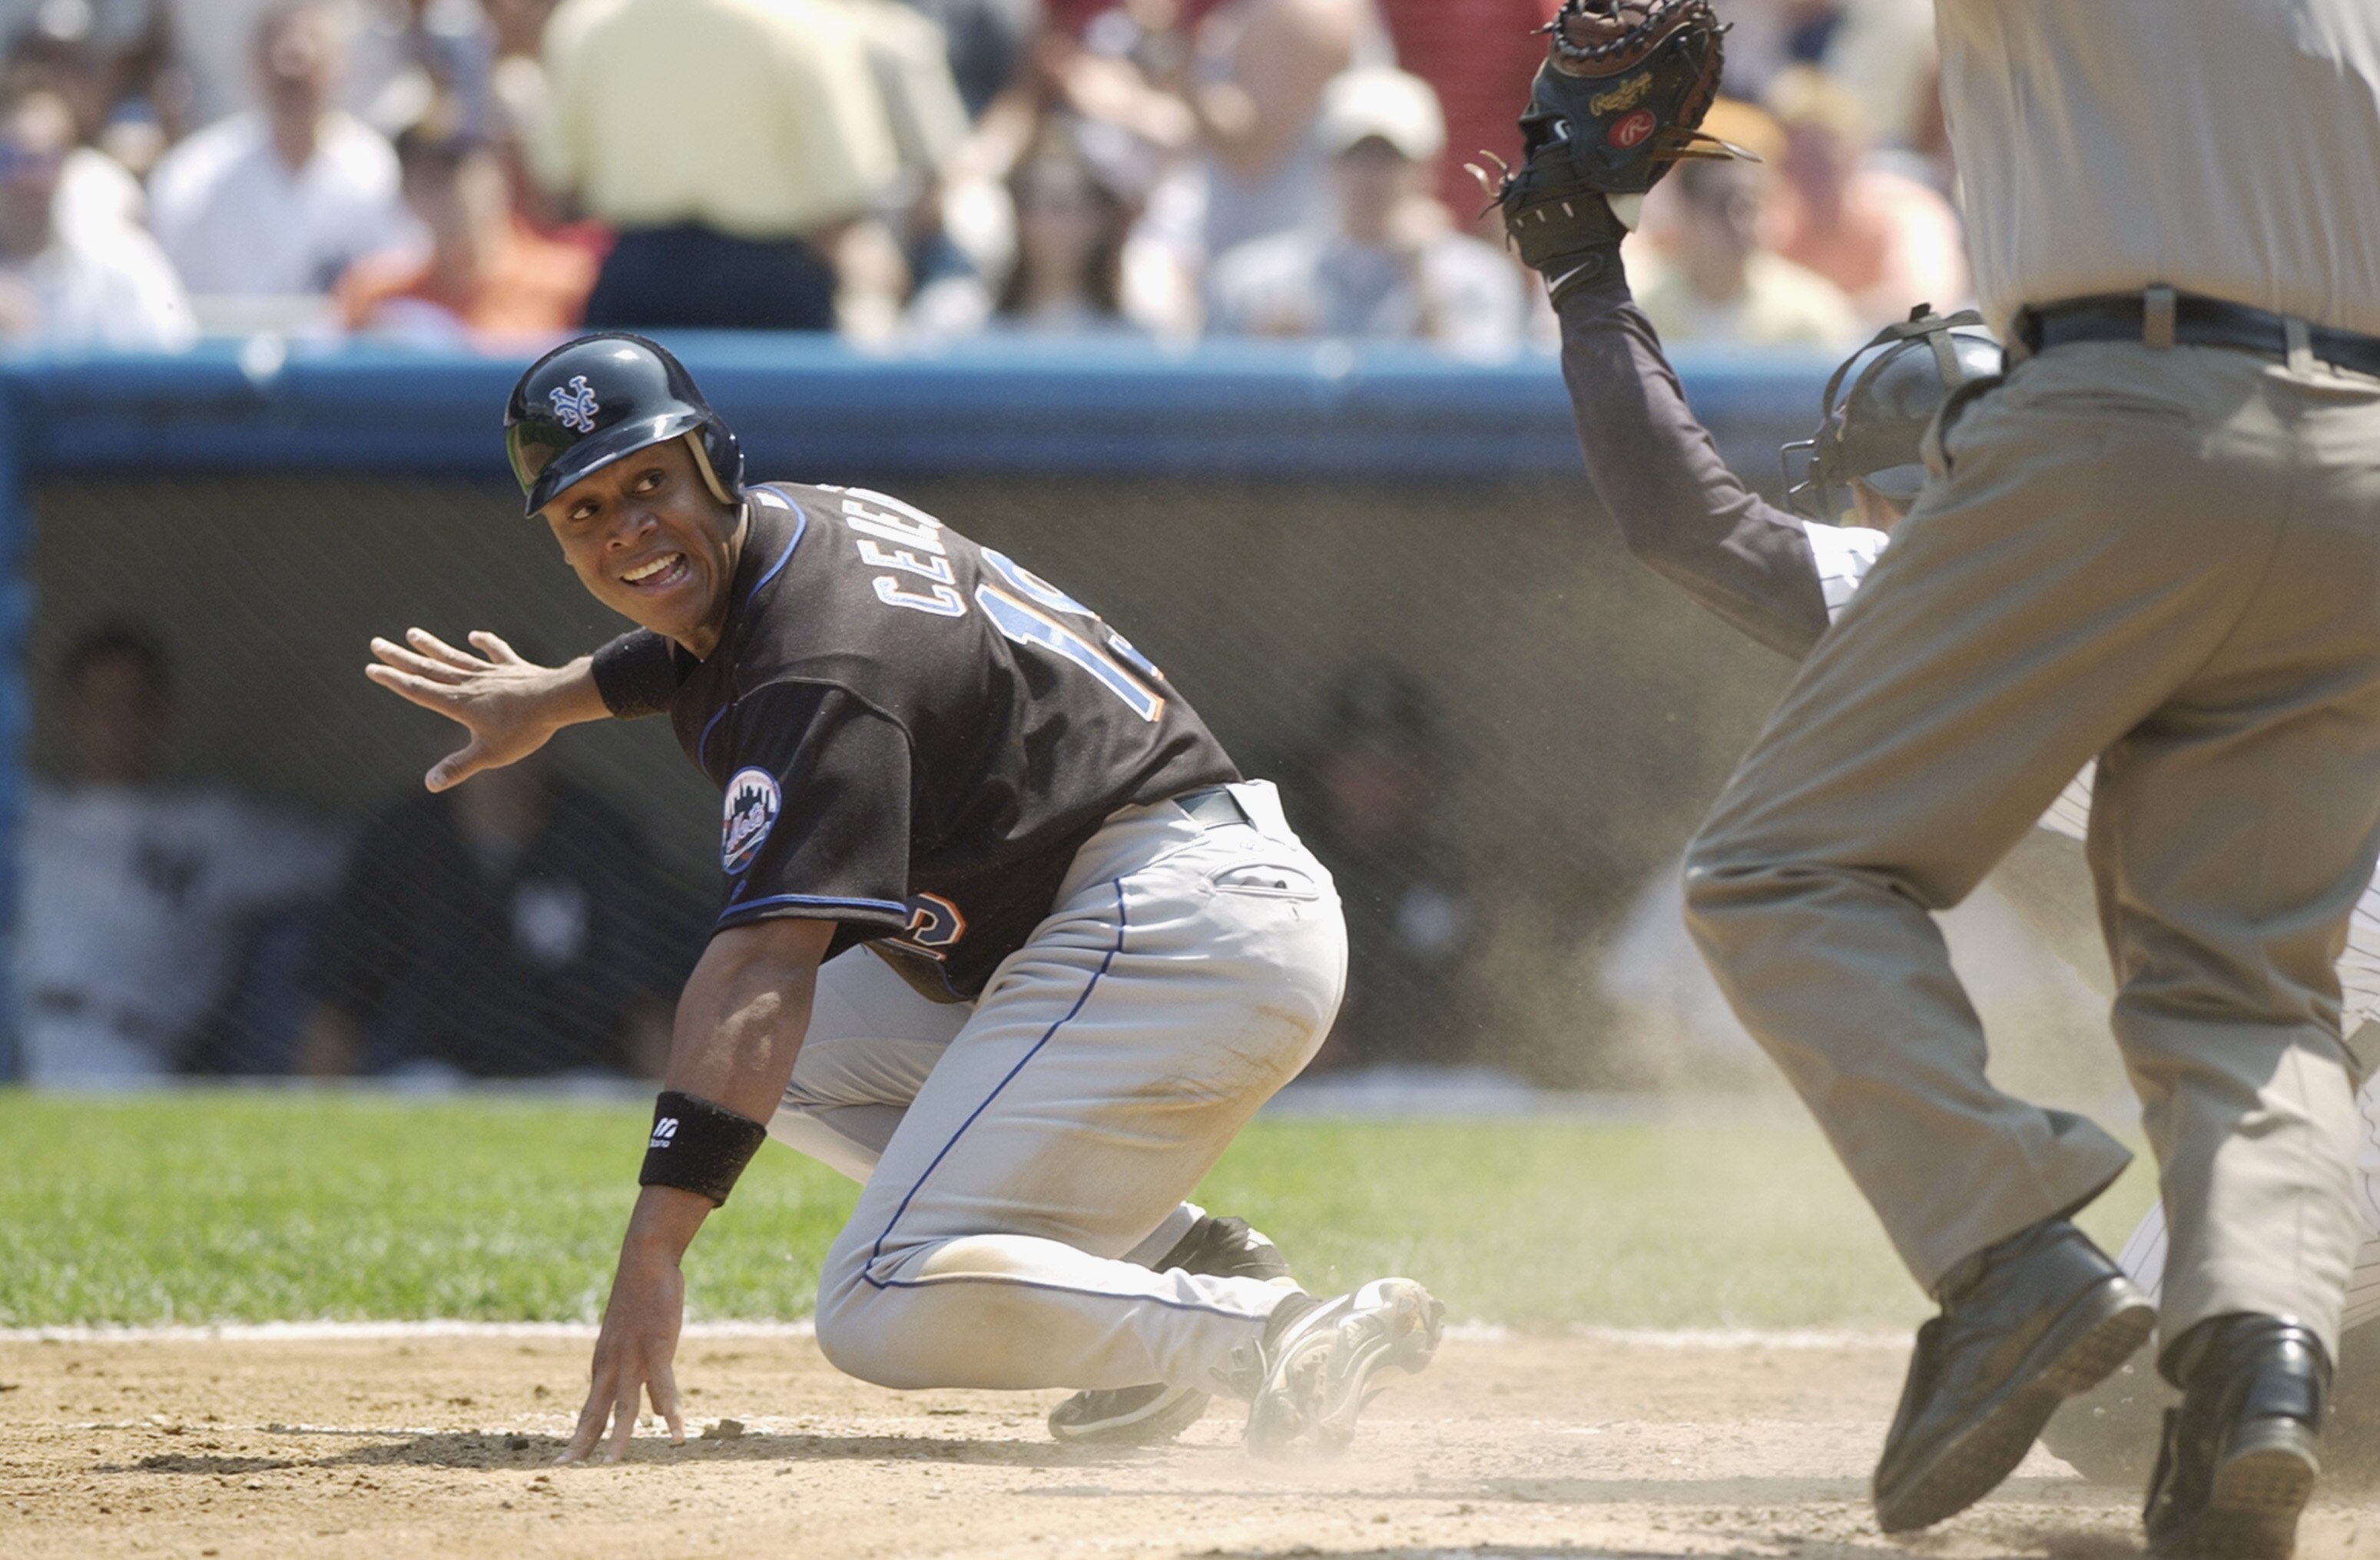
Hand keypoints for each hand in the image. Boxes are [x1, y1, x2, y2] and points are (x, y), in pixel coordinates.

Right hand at [364, 628, 604, 791]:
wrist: (558, 701)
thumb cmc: (524, 730)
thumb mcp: (489, 755)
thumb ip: (458, 768)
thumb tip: (429, 784)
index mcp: (458, 703)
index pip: (418, 690)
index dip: (393, 680)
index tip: (372, 668)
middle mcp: (470, 683)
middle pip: (429, 669)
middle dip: (401, 658)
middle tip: (376, 643)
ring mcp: (491, 673)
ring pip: (456, 657)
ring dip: (433, 646)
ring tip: (411, 633)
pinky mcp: (513, 668)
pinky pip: (496, 653)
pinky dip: (485, 643)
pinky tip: (473, 636)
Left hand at [558, 1235, 689, 1464]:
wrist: (644, 1263)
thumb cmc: (641, 1299)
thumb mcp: (633, 1340)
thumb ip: (639, 1375)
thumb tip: (651, 1412)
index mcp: (604, 1364)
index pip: (589, 1409)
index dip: (579, 1436)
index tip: (565, 1462)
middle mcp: (611, 1365)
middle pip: (595, 1413)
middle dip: (582, 1444)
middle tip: (568, 1472)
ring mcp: (632, 1359)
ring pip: (623, 1407)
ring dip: (618, 1437)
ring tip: (611, 1464)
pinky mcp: (656, 1348)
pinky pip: (663, 1387)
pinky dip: (670, 1412)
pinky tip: (675, 1433)